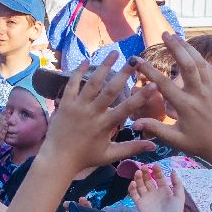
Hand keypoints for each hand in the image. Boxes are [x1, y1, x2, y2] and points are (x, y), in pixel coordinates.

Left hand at [41, 51, 154, 172]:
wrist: (57, 158)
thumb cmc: (85, 158)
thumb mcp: (110, 155)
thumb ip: (132, 148)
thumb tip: (154, 146)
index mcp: (105, 125)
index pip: (127, 108)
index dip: (141, 96)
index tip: (153, 84)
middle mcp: (92, 113)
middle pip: (110, 90)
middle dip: (123, 74)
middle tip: (134, 60)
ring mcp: (77, 107)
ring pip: (92, 83)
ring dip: (103, 66)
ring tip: (114, 53)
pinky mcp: (65, 104)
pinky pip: (72, 84)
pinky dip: (78, 72)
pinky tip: (86, 60)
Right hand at [129, 38, 211, 166]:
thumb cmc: (199, 144)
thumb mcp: (175, 140)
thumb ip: (155, 129)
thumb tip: (132, 124)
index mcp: (187, 106)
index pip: (165, 84)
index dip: (149, 71)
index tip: (137, 60)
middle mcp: (200, 94)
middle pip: (188, 65)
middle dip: (176, 47)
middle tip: (164, 34)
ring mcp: (211, 89)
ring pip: (200, 62)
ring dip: (188, 47)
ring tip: (176, 36)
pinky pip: (208, 68)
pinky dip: (198, 56)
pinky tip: (191, 50)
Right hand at [130, 164, 184, 211]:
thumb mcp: (179, 196)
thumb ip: (177, 183)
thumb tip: (173, 170)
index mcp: (164, 190)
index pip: (158, 178)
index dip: (157, 171)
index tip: (155, 165)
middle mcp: (154, 192)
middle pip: (148, 179)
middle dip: (146, 173)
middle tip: (144, 167)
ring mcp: (146, 197)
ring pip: (140, 185)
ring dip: (138, 178)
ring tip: (138, 172)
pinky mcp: (139, 203)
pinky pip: (134, 194)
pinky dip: (132, 188)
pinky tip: (133, 183)